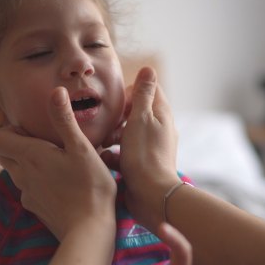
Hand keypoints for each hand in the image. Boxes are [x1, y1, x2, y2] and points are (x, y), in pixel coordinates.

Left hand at [0, 87, 116, 240]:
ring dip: (29, 162)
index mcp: (29, 155)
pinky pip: (28, 188)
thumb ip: (65, 120)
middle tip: (46, 142)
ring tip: (58, 161)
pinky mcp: (35, 208)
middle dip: (16, 143)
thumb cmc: (90, 187)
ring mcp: (27, 193)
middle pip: (2, 153)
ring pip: (16, 170)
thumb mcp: (81, 149)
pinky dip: (39, 181)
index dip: (7, 129)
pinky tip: (63, 183)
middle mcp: (21, 174)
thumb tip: (56, 91)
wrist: (89, 231)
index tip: (33, 129)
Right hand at [101, 67, 179, 230]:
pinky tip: (106, 159)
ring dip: (114, 135)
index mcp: (161, 115)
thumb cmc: (144, 155)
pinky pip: (126, 153)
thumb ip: (143, 94)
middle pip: (136, 112)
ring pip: (128, 133)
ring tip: (103, 142)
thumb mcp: (141, 118)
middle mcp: (160, 129)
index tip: (117, 105)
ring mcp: (151, 148)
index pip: (148, 90)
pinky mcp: (142, 164)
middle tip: (107, 125)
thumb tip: (148, 68)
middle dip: (119, 116)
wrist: (151, 196)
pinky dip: (115, 155)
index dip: (130, 93)